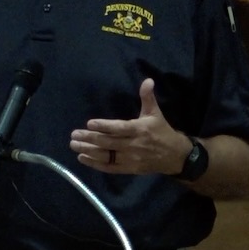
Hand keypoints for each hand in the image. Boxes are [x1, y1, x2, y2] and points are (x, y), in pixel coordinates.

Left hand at [69, 78, 187, 174]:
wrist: (174, 156)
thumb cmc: (161, 131)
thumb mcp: (155, 113)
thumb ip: (148, 97)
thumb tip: (148, 80)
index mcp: (139, 129)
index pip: (119, 128)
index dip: (104, 126)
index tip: (89, 123)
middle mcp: (133, 145)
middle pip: (108, 142)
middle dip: (89, 138)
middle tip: (74, 135)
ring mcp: (130, 159)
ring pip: (106, 155)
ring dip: (88, 151)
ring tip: (74, 145)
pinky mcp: (128, 169)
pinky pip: (109, 167)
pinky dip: (95, 164)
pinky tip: (83, 158)